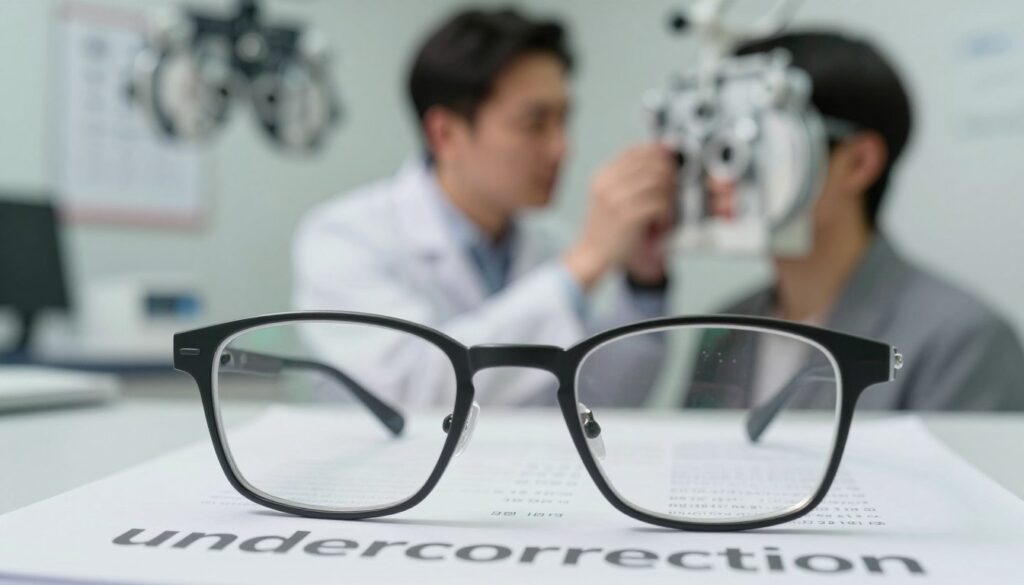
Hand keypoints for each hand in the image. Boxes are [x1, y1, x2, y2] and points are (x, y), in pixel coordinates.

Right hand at [564, 143, 676, 288]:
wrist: (591, 254)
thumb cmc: (605, 227)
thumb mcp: (607, 195)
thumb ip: (627, 177)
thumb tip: (658, 153)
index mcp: (603, 176)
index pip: (634, 151)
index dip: (656, 152)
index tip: (668, 160)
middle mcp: (608, 183)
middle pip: (650, 164)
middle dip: (668, 175)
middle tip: (672, 190)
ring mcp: (617, 199)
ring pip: (658, 183)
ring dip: (668, 197)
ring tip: (665, 211)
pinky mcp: (628, 216)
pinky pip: (660, 204)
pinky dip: (666, 214)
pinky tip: (660, 224)